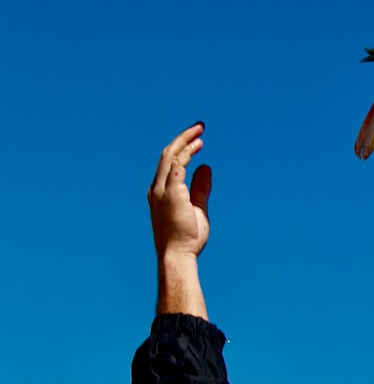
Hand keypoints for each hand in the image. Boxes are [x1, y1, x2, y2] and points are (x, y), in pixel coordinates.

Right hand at [148, 123, 211, 260]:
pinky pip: (175, 171)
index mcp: (161, 191)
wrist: (177, 255)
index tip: (198, 140)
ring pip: (170, 158)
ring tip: (200, 134)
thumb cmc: (186, 236)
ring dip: (185, 144)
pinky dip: (184, 158)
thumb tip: (206, 167)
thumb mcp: (197, 206)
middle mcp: (157, 188)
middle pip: (167, 155)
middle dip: (182, 139)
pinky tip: (196, 148)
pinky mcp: (171, 195)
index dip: (183, 149)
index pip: (170, 163)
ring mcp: (161, 191)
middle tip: (199, 127)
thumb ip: (201, 187)